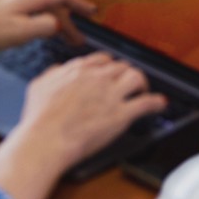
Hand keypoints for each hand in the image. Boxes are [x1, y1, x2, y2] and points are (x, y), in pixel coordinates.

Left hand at [0, 0, 93, 51]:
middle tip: (74, 36)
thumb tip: (57, 23)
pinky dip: (27, 4)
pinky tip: (23, 8)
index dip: (79, 3)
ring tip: (53, 27)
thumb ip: (45, 26)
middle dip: (64, 15)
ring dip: (47, 11)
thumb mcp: (21, 33)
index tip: (92, 13)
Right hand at [16, 52, 166, 168]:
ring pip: (136, 77)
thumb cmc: (39, 118)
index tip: (111, 72)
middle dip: (125, 74)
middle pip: (122, 66)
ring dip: (143, 83)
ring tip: (144, 90)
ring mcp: (111, 95)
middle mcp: (98, 78)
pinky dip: (156, 103)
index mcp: (79, 70)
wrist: (46, 139)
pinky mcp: (121, 115)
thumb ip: (51, 74)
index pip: (102, 59)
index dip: (109, 66)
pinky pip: (146, 103)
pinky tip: (159, 104)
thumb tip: (57, 69)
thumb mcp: (39, 86)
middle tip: (127, 83)